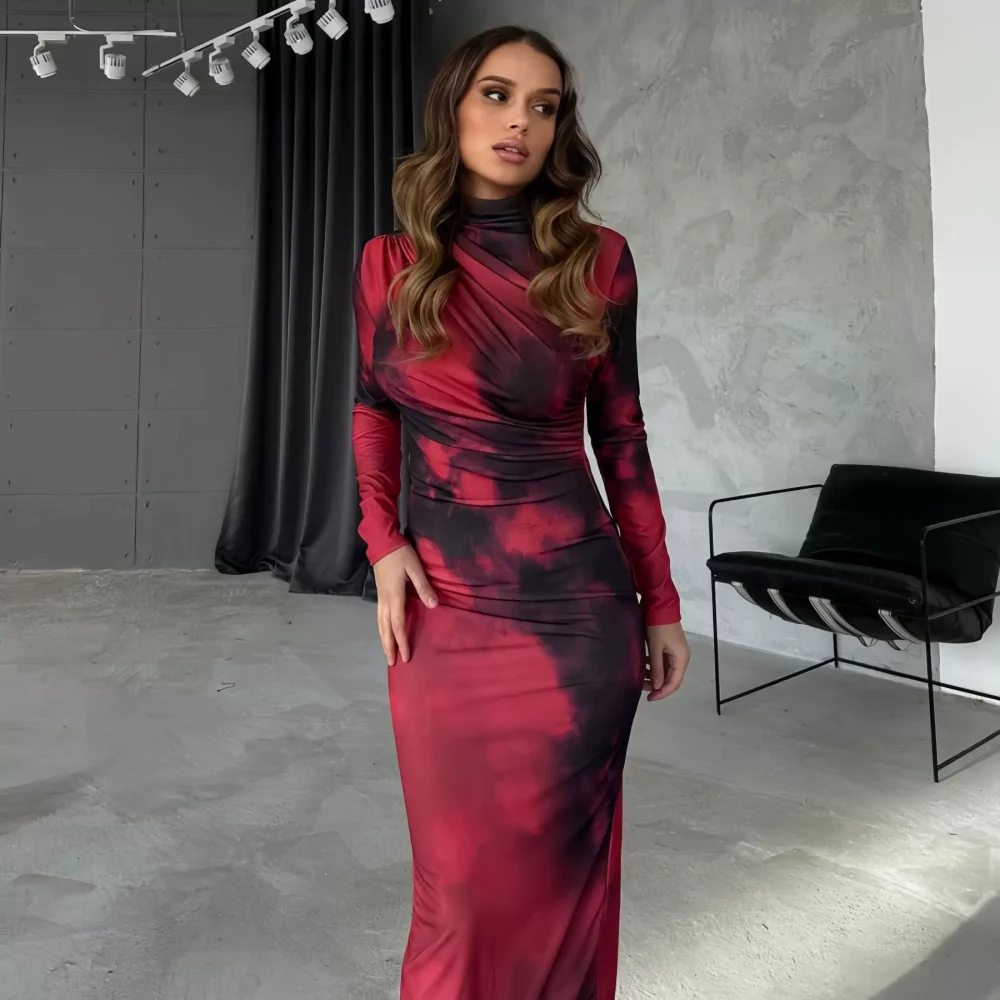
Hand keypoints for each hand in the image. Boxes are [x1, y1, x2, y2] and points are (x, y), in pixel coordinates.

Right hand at [372, 545, 436, 664]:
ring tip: (387, 652)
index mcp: (395, 596)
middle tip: (393, 663)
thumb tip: (433, 605)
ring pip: (380, 624)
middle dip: (389, 646)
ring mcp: (380, 597)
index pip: (398, 624)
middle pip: (386, 628)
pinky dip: (381, 629)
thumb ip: (424, 587)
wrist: (382, 542)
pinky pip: (379, 617)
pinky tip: (384, 632)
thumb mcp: (415, 568)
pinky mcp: (380, 594)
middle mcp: (385, 600)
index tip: (406, 655)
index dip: (402, 641)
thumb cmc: (400, 554)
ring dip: (384, 639)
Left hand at [644, 621, 689, 701]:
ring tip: (640, 677)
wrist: (659, 605)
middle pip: (670, 678)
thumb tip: (657, 686)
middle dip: (657, 685)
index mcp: (681, 659)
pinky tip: (643, 665)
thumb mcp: (656, 648)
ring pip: (665, 670)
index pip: (674, 683)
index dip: (662, 693)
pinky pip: (662, 662)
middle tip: (641, 687)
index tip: (649, 698)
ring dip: (654, 675)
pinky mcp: (669, 646)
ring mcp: (675, 651)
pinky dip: (653, 666)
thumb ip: (657, 669)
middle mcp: (681, 657)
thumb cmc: (658, 627)